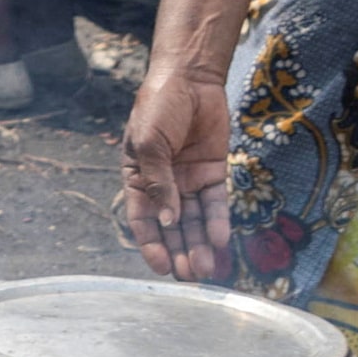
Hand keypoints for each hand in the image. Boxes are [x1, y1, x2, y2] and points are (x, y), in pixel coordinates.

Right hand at [120, 64, 235, 282]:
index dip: (151, 245)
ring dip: (199, 244)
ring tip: (208, 269)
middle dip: (180, 253)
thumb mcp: (149, 145)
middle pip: (172, 227)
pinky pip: (216, 203)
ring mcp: (189, 180)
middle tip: (190, 278)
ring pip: (194, 221)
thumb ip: (158, 183)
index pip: (143, 220)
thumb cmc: (157, 107)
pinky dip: (218, 222)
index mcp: (137, 179)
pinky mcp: (213, 172)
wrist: (190, 78)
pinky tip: (221, 241)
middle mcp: (163, 185)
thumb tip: (168, 220)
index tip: (162, 269)